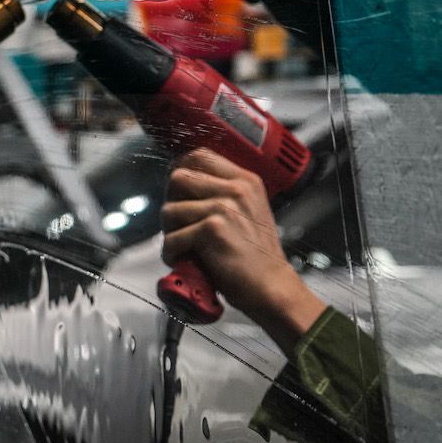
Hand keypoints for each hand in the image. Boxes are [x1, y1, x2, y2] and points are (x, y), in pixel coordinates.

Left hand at [160, 148, 325, 354]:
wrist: (271, 287)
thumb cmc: (255, 255)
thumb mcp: (248, 209)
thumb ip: (221, 192)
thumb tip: (179, 181)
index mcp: (245, 180)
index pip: (198, 156)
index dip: (180, 171)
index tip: (177, 192)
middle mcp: (236, 189)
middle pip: (178, 177)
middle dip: (171, 202)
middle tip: (179, 225)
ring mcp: (225, 207)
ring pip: (169, 209)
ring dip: (170, 232)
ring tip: (184, 246)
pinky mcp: (213, 229)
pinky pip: (172, 237)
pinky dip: (172, 253)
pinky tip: (185, 260)